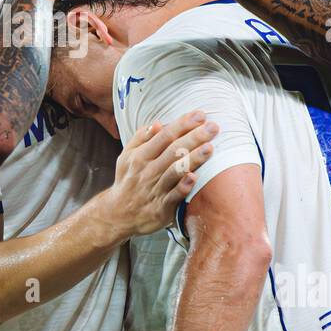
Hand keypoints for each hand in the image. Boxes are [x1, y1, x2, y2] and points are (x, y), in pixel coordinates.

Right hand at [101, 111, 217, 235]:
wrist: (117, 215)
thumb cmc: (127, 181)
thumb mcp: (126, 157)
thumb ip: (141, 139)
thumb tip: (158, 123)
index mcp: (140, 156)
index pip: (164, 136)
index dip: (182, 124)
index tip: (200, 115)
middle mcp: (147, 171)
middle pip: (173, 151)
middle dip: (194, 137)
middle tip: (213, 127)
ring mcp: (154, 190)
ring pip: (176, 172)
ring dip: (193, 159)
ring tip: (210, 148)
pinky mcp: (161, 208)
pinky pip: (174, 197)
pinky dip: (183, 187)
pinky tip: (194, 178)